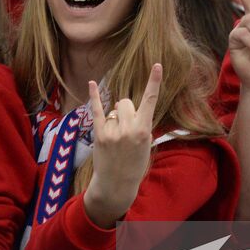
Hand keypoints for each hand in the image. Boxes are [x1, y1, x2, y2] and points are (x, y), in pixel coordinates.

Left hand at [82, 64, 161, 227]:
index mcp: (143, 130)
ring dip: (116, 117)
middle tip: (126, 129)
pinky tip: (93, 83)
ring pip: (115, 108)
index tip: (156, 65)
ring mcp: (112, 130)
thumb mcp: (146, 144)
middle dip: (127, 110)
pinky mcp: (98, 133)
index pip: (150, 101)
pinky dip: (95, 96)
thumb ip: (140, 123)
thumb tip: (127, 106)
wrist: (116, 184)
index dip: (154, 82)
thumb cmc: (134, 164)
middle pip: (127, 102)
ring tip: (116, 137)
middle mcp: (128, 128)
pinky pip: (97, 110)